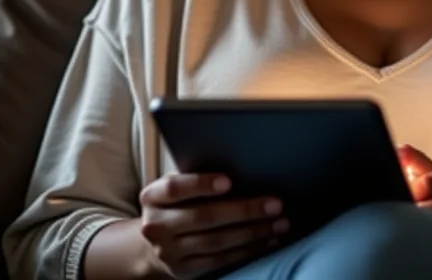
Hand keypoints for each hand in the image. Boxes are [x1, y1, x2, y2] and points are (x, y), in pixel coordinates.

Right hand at [138, 172, 288, 278]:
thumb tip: (241, 162)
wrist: (152, 244)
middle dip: (244, 210)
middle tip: (275, 203)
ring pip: (216, 241)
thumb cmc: (176, 202)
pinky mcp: (183, 270)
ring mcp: (168, 252)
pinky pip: (219, 260)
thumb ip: (196, 174)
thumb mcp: (176, 185)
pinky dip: (246, 251)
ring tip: (279, 222)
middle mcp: (156, 226)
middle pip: (203, 217)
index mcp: (152, 196)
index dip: (201, 184)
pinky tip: (266, 240)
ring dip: (252, 232)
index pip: (175, 188)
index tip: (229, 181)